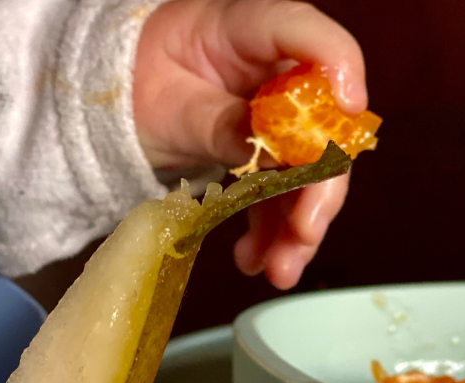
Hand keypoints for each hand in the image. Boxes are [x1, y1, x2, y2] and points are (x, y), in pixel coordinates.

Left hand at [133, 0, 366, 289]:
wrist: (115, 103)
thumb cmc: (133, 86)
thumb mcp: (166, 108)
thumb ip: (218, 124)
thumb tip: (265, 154)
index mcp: (245, 30)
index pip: (307, 34)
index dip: (339, 66)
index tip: (349, 109)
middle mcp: (275, 71)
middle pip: (323, 123)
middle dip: (320, 187)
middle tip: (306, 232)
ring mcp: (276, 116)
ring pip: (310, 170)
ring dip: (300, 224)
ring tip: (281, 270)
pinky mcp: (268, 153)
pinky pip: (283, 193)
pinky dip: (273, 232)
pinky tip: (253, 261)